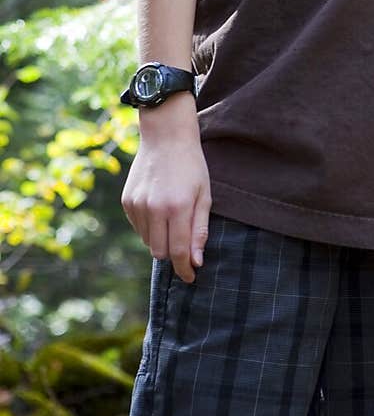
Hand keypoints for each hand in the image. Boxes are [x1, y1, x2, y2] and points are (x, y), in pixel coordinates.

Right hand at [121, 94, 210, 282]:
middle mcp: (154, 209)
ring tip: (173, 220)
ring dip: (161, 241)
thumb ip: (200, 230)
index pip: (179, 252)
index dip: (186, 269)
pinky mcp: (127, 202)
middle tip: (185, 248)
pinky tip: (160, 210)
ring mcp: (137, 205)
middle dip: (173, 256)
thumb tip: (196, 261)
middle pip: (160, 252)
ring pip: (148, 242)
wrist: (165, 137)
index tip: (191, 278)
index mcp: (178, 207)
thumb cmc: (192, 166)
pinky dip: (150, 228)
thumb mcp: (205, 195)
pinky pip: (139, 228)